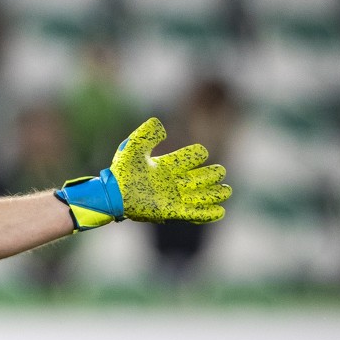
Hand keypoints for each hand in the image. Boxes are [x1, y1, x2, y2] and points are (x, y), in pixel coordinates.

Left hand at [55, 117, 231, 230]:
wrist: (112, 195)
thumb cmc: (121, 172)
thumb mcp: (133, 148)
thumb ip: (147, 134)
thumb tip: (162, 126)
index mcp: (164, 166)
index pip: (188, 158)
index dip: (196, 155)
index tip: (200, 153)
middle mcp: (170, 182)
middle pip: (198, 178)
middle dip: (211, 175)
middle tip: (220, 172)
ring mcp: (172, 197)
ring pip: (199, 195)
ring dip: (214, 194)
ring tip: (227, 191)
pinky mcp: (171, 211)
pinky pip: (192, 213)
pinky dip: (206, 213)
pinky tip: (219, 212)